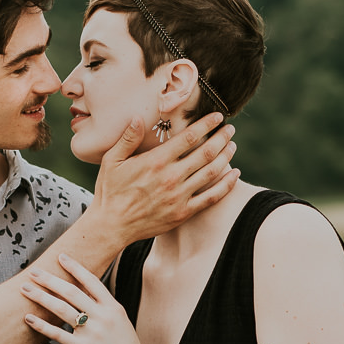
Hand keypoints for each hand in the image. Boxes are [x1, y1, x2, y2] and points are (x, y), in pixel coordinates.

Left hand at [22, 255, 154, 343]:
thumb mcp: (120, 323)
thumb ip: (104, 308)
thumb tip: (85, 293)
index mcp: (114, 308)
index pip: (92, 281)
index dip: (75, 268)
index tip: (61, 257)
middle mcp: (103, 317)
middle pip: (71, 292)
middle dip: (50, 280)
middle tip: (34, 272)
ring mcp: (93, 332)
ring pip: (61, 309)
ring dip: (41, 297)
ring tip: (25, 289)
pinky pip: (58, 334)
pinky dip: (41, 325)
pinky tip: (29, 318)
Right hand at [91, 114, 238, 245]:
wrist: (112, 226)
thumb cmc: (110, 191)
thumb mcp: (111, 160)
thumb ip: (127, 138)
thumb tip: (138, 117)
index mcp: (156, 161)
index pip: (189, 137)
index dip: (206, 124)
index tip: (217, 116)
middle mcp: (171, 177)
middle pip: (206, 152)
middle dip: (221, 137)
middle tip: (230, 129)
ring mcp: (179, 196)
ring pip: (212, 172)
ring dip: (226, 156)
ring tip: (232, 146)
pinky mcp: (184, 212)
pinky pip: (211, 197)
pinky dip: (226, 185)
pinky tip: (234, 175)